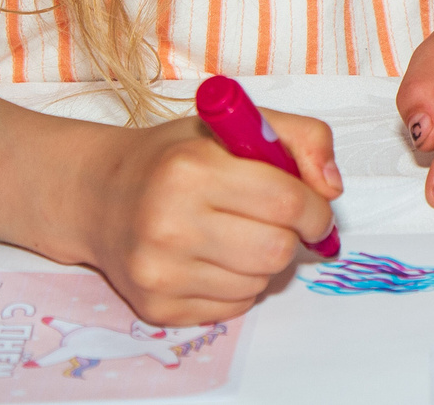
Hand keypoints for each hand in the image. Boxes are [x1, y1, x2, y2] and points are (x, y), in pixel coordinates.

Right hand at [77, 107, 339, 325]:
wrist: (101, 196)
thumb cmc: (177, 157)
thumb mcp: (237, 125)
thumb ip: (302, 139)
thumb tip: (332, 188)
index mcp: (191, 168)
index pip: (287, 202)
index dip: (316, 209)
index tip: (316, 209)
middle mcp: (168, 224)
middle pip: (276, 251)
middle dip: (292, 237)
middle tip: (278, 222)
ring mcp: (158, 272)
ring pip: (259, 283)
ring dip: (265, 261)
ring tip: (238, 234)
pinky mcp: (156, 309)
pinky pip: (233, 307)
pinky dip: (240, 285)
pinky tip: (215, 258)